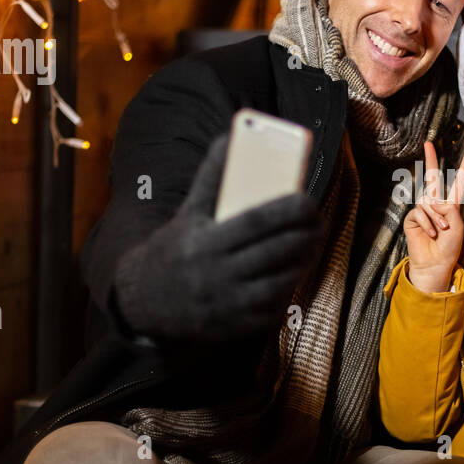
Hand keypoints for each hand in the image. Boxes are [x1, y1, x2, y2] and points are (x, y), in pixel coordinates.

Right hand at [113, 129, 323, 344]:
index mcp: (205, 242)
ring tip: (312, 242)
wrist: (144, 300)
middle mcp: (217, 275)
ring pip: (280, 281)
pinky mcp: (235, 327)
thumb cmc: (176, 246)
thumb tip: (231, 136)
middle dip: (306, 235)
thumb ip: (211, 176)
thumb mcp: (188, 211)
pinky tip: (295, 270)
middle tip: (319, 221)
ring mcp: (228, 305)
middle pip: (276, 252)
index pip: (257, 222)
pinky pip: (273, 307)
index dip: (289, 210)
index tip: (308, 201)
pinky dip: (288, 287)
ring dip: (304, 261)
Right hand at [404, 141, 463, 293]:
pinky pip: (419, 212)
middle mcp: (435, 205)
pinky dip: (427, 223)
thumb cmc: (449, 247)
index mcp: (451, 206)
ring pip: (428, 202)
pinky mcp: (412, 218)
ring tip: (441, 231)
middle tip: (428, 144)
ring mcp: (423, 211)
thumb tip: (432, 200)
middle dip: (431, 160)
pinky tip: (431, 233)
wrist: (435, 264)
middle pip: (432, 178)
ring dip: (436, 217)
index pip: (457, 185)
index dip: (463, 170)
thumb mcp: (457, 226)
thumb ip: (448, 208)